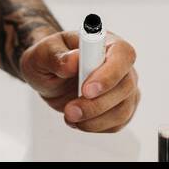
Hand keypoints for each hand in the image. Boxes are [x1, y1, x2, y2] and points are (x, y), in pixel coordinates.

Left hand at [19, 30, 139, 132]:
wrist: (49, 75)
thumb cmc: (50, 57)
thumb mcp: (42, 53)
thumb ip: (56, 56)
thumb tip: (73, 62)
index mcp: (106, 42)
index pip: (123, 54)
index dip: (109, 74)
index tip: (86, 90)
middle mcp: (121, 64)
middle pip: (126, 86)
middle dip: (97, 104)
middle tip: (70, 110)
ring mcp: (124, 87)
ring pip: (123, 109)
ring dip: (95, 119)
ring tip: (70, 116)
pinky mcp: (120, 107)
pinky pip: (117, 123)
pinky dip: (95, 126)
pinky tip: (79, 120)